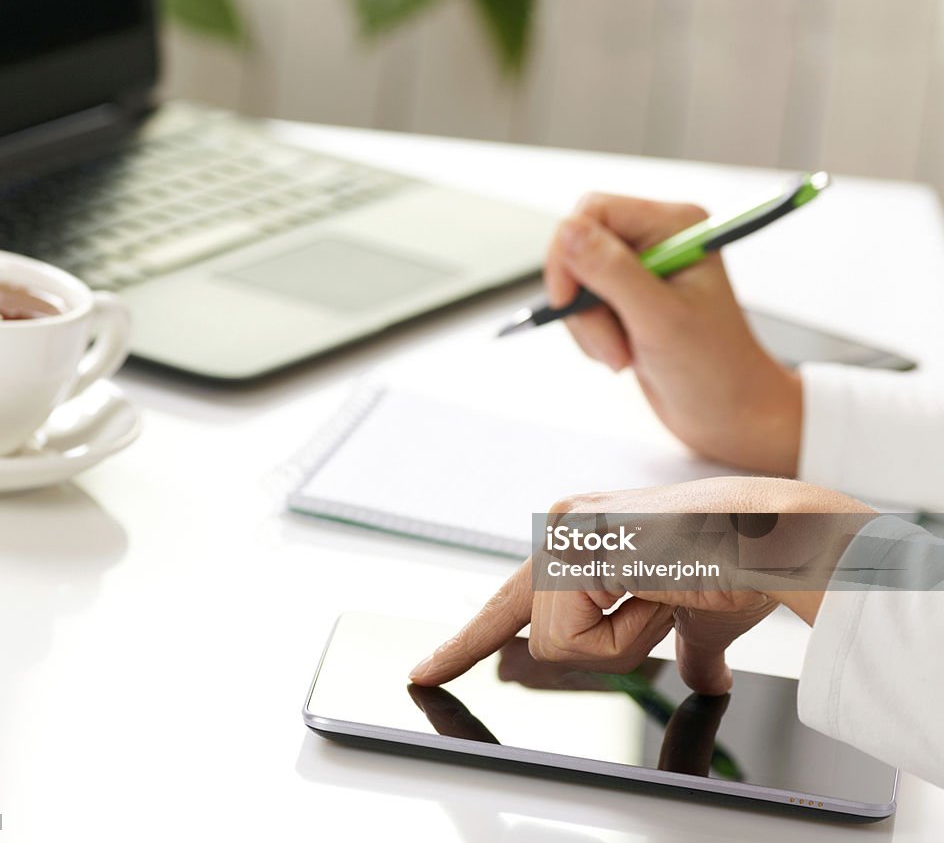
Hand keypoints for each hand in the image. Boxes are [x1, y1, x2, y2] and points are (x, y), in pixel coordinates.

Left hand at [410, 478, 876, 694]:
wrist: (776, 540)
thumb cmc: (743, 569)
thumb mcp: (697, 619)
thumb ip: (680, 648)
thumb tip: (702, 679)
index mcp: (581, 537)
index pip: (510, 602)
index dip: (470, 642)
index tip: (427, 670)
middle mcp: (560, 526)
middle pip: (544, 642)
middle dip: (612, 645)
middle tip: (664, 599)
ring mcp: (561, 530)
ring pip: (557, 648)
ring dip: (626, 640)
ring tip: (667, 593)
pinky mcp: (570, 543)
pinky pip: (576, 639)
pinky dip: (629, 635)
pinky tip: (660, 589)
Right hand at [544, 194, 801, 475]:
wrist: (730, 415)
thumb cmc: (715, 369)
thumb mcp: (660, 319)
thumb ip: (611, 272)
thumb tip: (566, 231)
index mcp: (674, 226)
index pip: (594, 211)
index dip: (570, 253)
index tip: (567, 300)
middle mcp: (656, 240)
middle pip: (579, 247)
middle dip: (583, 301)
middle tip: (610, 342)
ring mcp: (640, 271)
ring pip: (576, 282)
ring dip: (589, 326)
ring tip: (623, 354)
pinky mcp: (627, 300)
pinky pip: (583, 307)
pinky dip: (591, 336)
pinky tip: (623, 354)